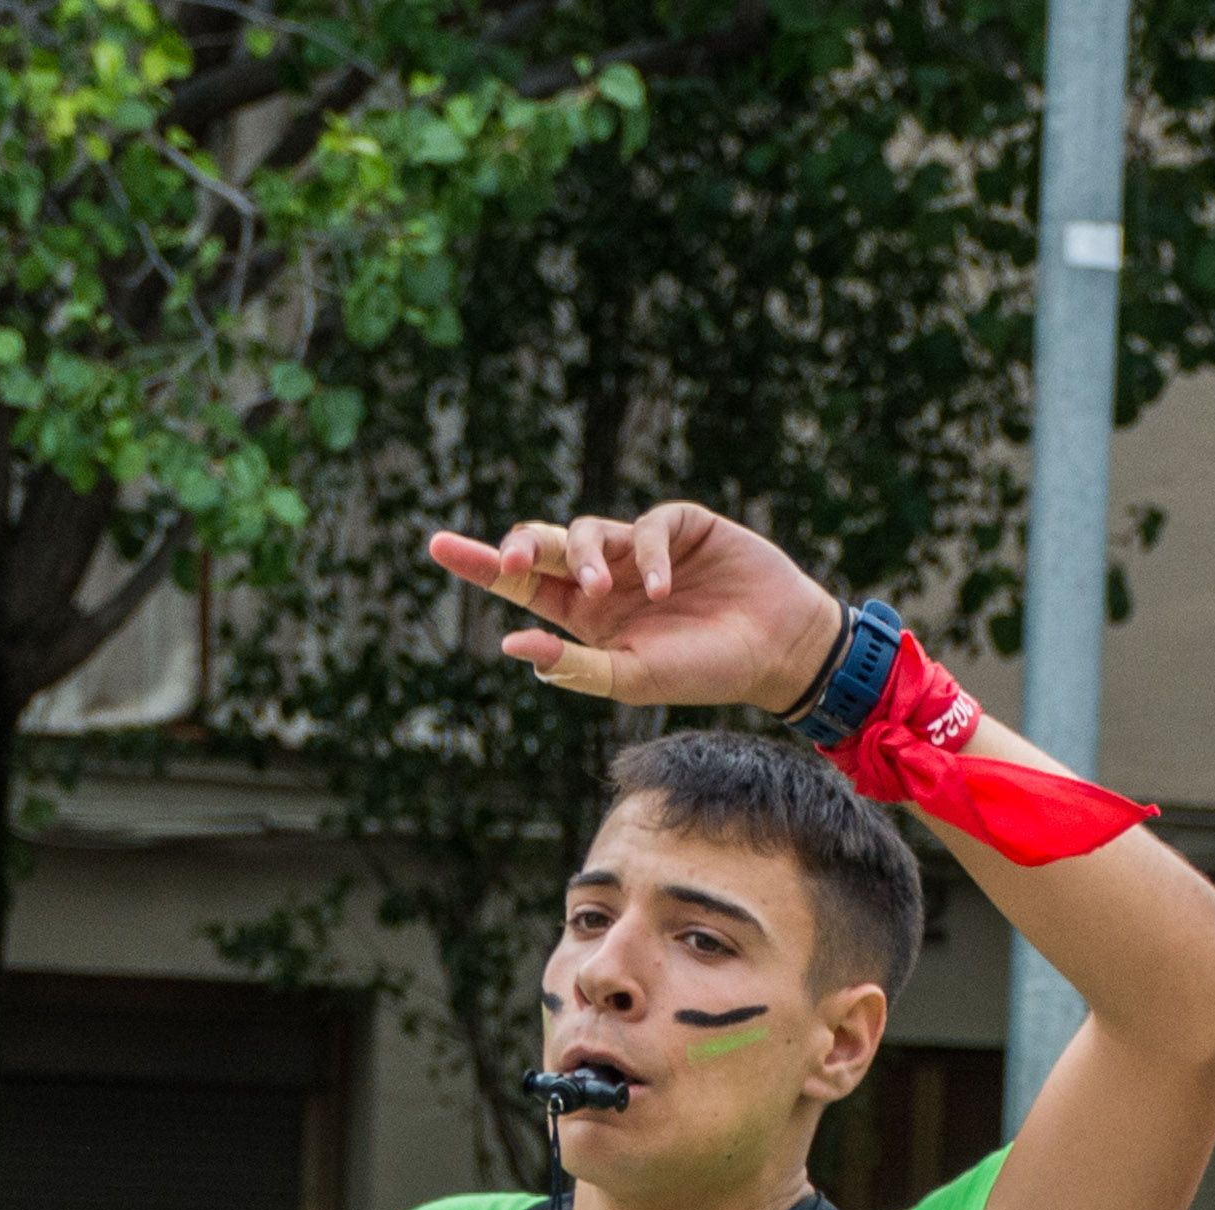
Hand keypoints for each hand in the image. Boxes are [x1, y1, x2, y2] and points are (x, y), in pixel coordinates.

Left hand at [422, 504, 845, 714]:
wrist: (776, 652)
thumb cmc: (704, 672)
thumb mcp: (632, 679)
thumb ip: (575, 666)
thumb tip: (512, 646)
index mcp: (585, 615)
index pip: (522, 584)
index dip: (481, 563)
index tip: (437, 546)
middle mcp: (606, 576)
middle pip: (543, 546)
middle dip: (517, 546)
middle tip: (508, 559)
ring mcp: (642, 549)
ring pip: (587, 530)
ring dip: (583, 556)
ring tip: (599, 587)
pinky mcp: (682, 526)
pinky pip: (650, 525)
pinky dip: (649, 554)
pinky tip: (664, 587)